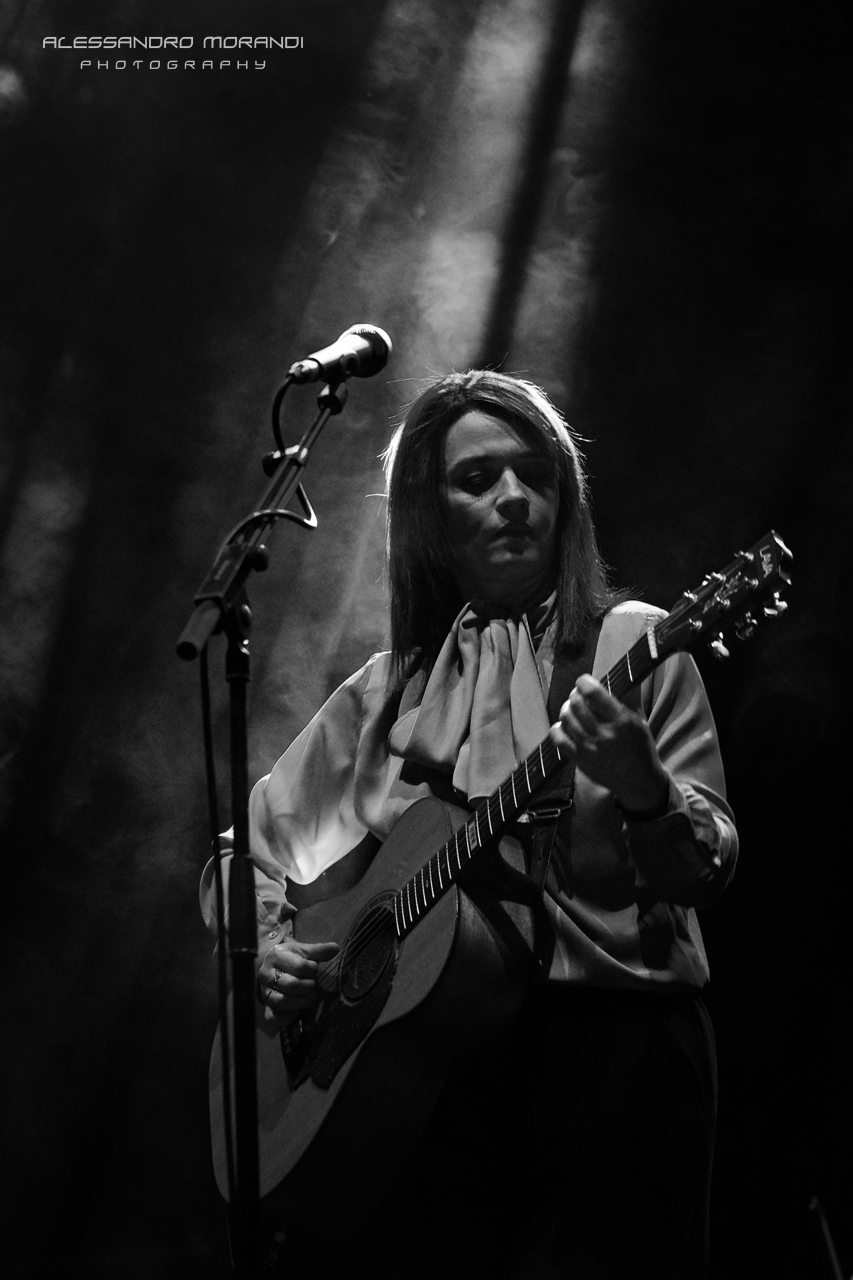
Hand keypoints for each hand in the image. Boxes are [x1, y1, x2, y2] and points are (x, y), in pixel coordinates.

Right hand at [258, 938, 339, 1028]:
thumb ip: (319, 951)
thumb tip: (335, 948)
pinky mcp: (267, 1008)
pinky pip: (273, 1018)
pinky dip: (287, 1017)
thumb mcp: (303, 951)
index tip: (314, 969)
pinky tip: (298, 1012)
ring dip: (301, 1002)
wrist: (274, 967)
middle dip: (307, 986)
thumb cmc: (292, 958)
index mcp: (276, 956)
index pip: (298, 966)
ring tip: (310, 997)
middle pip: (290, 985)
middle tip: (313, 984)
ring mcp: (265, 992)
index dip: (311, 969)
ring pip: (282, 1001)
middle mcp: (266, 974)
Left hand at [550, 673, 669, 814]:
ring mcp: (591, 749)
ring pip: (566, 719)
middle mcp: (605, 734)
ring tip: (572, 709)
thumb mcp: (640, 720)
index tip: (583, 681)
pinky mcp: (580, 761)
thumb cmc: (640, 747)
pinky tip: (564, 726)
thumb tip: (622, 672)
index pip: (594, 693)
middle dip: (575, 695)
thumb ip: (630, 696)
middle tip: (578, 695)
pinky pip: (559, 739)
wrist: (638, 781)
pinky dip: (557, 729)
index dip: (583, 682)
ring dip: (566, 709)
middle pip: (577, 704)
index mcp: (622, 721)